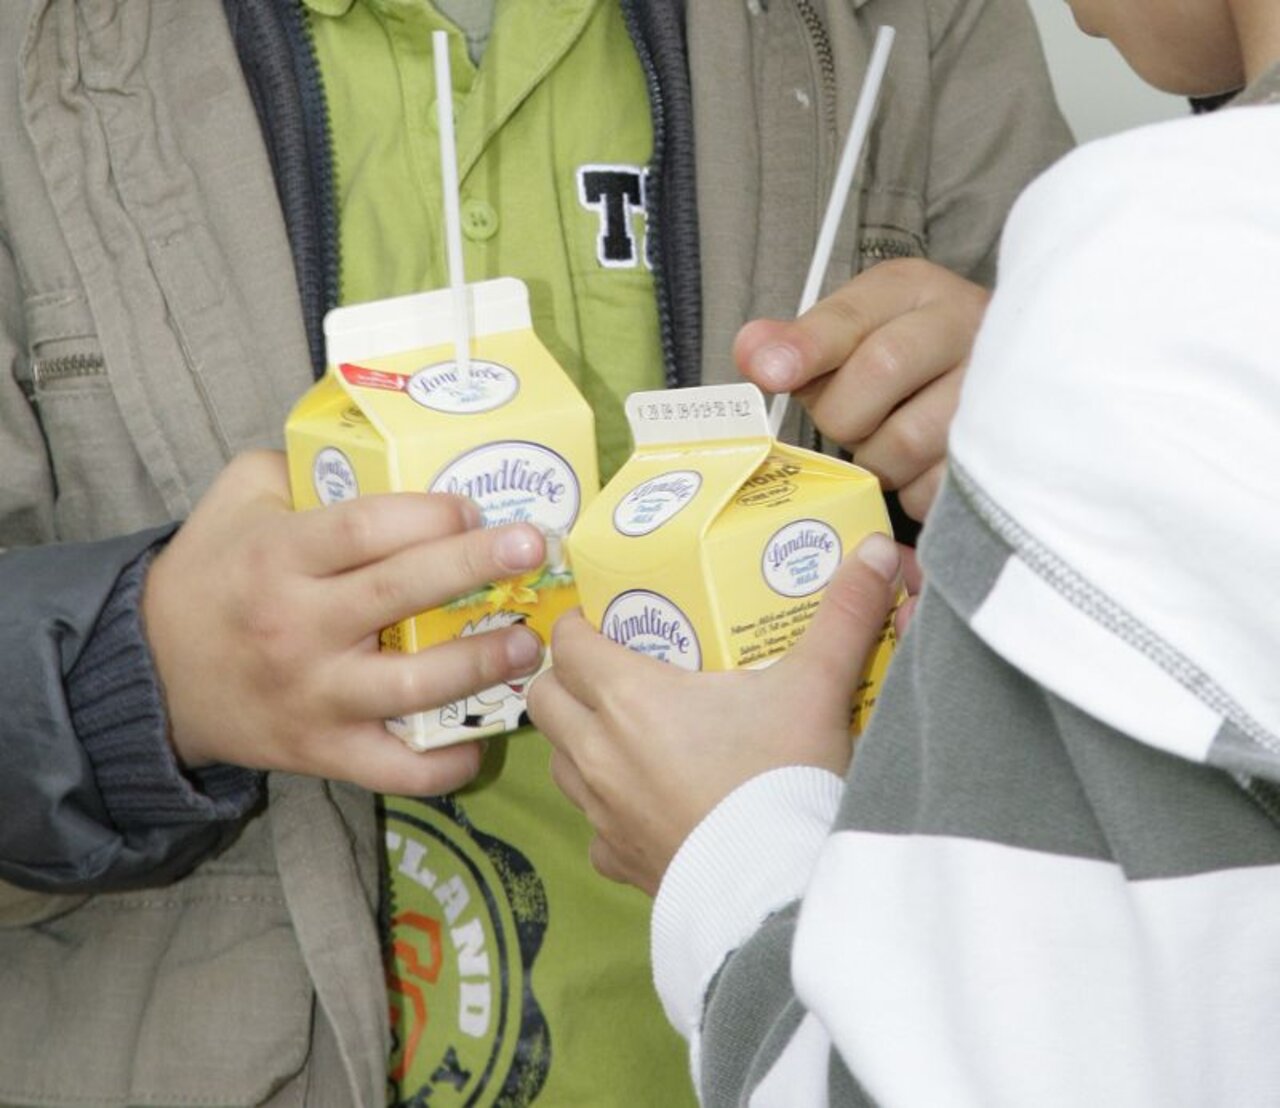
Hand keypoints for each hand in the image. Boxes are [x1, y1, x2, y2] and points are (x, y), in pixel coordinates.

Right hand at [142, 450, 546, 794]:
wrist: (154, 672)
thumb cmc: (213, 574)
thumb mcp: (239, 498)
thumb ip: (300, 464)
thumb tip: (381, 442)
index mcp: (279, 557)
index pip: (367, 528)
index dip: (430, 515)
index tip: (474, 506)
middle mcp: (298, 628)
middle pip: (401, 594)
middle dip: (477, 566)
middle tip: (534, 548)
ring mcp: (314, 696)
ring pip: (412, 687)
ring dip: (481, 665)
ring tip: (527, 643)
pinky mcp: (322, 752)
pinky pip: (394, 771)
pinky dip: (444, 766)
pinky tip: (483, 740)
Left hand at [528, 533, 900, 894]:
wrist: (781, 889)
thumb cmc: (786, 778)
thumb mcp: (818, 687)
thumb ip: (845, 614)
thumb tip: (880, 552)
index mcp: (630, 697)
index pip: (569, 643)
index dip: (579, 625)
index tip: (605, 619)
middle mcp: (599, 751)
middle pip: (544, 697)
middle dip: (568, 678)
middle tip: (611, 670)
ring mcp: (602, 812)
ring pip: (558, 759)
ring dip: (578, 739)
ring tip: (625, 732)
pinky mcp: (618, 860)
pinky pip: (591, 825)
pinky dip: (605, 809)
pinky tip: (646, 803)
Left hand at [735, 258, 988, 520]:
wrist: (1005, 383)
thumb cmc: (908, 361)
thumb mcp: (855, 335)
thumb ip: (799, 344)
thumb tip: (753, 354)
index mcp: (915, 291)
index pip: (853, 316)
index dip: (807, 346)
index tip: (771, 372)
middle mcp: (966, 325)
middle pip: (878, 372)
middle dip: (845, 415)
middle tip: (853, 422)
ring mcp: (999, 388)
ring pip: (905, 442)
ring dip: (878, 459)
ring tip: (889, 443)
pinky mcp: (1011, 451)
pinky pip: (934, 488)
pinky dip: (911, 491)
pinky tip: (919, 469)